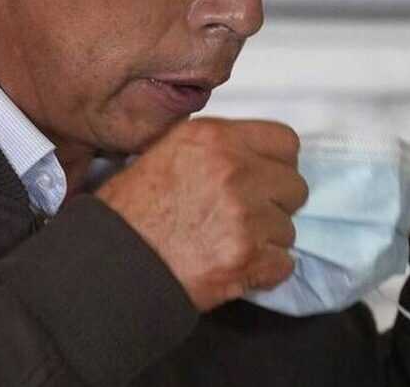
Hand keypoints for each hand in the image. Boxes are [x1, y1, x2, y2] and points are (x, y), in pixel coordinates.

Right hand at [95, 117, 308, 311]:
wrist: (115, 260)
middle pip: (294, 186)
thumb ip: (213, 148)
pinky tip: (236, 266)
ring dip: (265, 240)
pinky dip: (264, 270)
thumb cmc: (131, 209)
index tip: (264, 178)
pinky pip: (283, 263)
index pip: (285, 141)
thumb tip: (248, 155)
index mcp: (214, 138)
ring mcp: (244, 215)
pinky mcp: (247, 257)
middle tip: (246, 216)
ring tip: (229, 243)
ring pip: (287, 228)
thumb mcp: (166, 152)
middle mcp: (234, 170)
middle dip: (275, 204)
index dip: (277, 164)